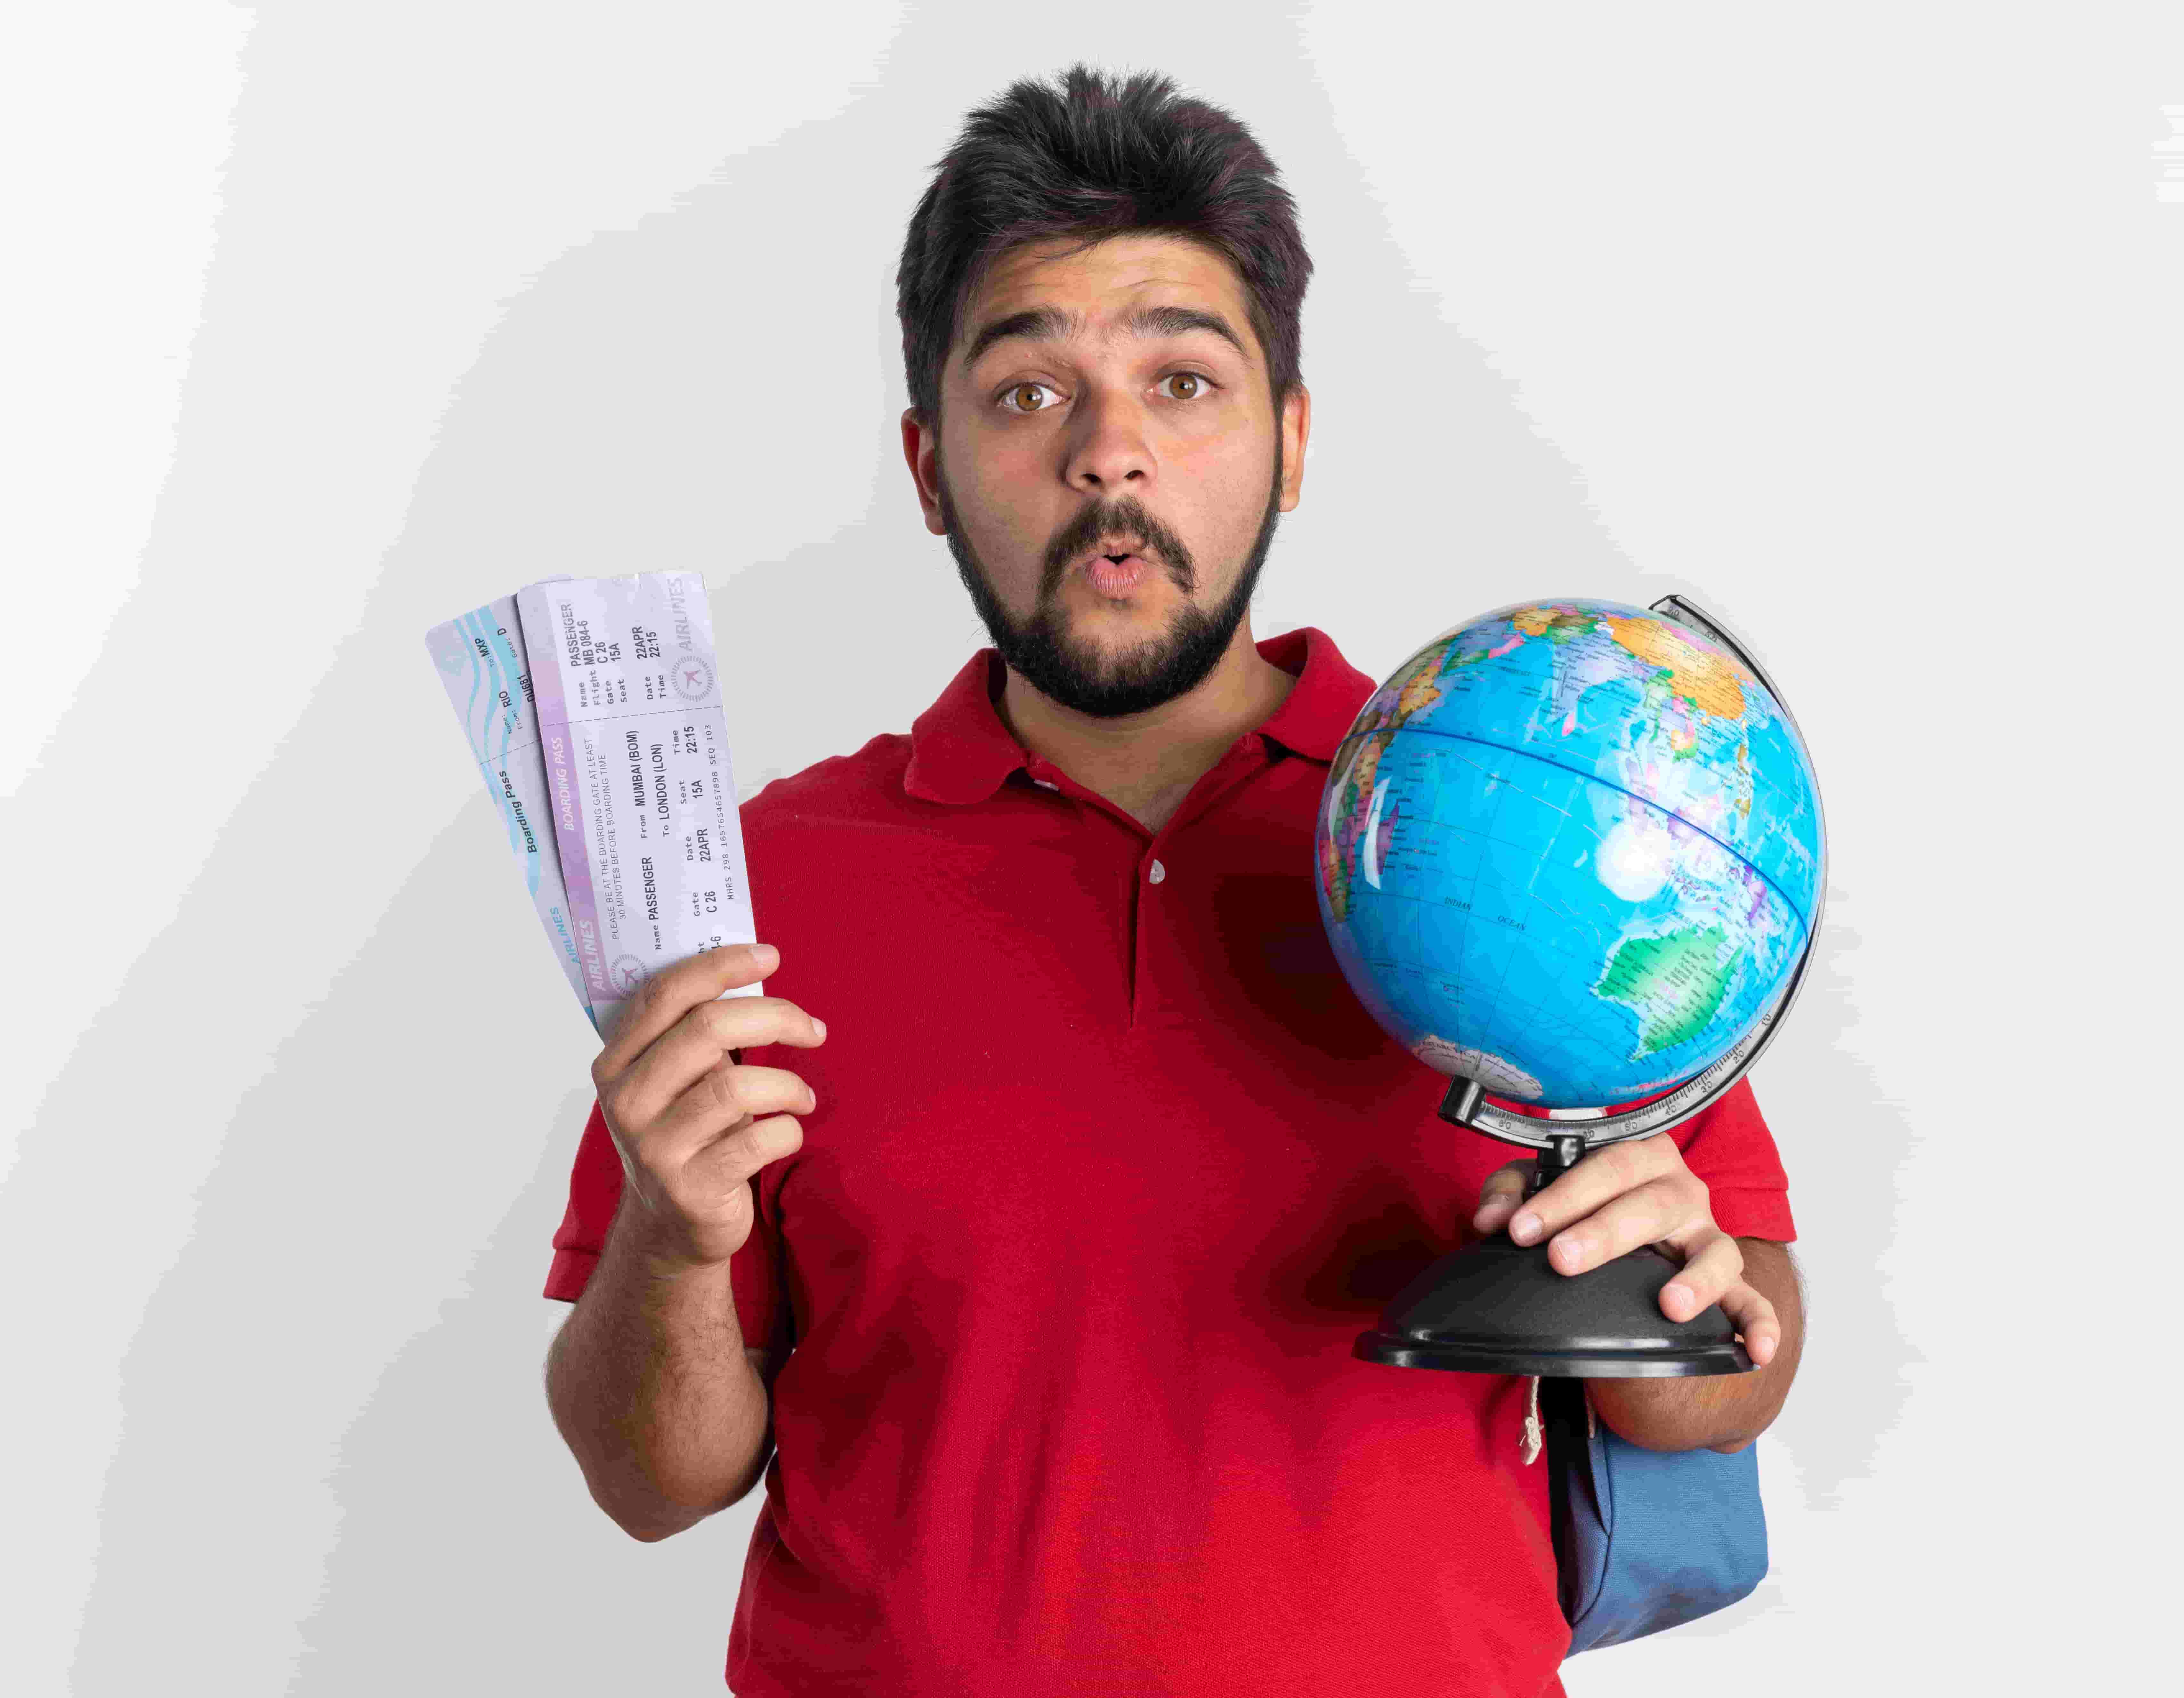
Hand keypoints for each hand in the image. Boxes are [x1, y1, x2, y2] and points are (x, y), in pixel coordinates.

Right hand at [589, 941, 827, 1271]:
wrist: (672, 1225)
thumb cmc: (688, 1131)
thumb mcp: (676, 1079)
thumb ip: (694, 1031)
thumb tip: (756, 966)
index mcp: (616, 1062)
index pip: (665, 994)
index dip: (721, 966)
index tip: (770, 956)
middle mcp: (627, 1103)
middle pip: (706, 1029)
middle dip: (775, 1017)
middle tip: (813, 1029)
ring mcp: (654, 1150)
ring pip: (735, 1086)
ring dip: (787, 1085)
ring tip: (803, 1096)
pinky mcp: (691, 1190)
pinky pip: (758, 1140)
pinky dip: (788, 1130)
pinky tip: (788, 1131)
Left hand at [1469, 1136, 1780, 1365]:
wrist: (1627, 1238)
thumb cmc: (1586, 1206)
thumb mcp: (1544, 1193)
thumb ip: (1511, 1194)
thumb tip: (1490, 1219)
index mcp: (1639, 1157)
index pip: (1603, 1167)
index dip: (1560, 1198)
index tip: (1520, 1230)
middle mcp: (1682, 1190)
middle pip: (1649, 1205)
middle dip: (1605, 1233)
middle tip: (1564, 1260)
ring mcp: (1709, 1235)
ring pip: (1715, 1249)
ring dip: (1696, 1278)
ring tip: (1671, 1305)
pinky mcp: (1729, 1280)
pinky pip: (1753, 1301)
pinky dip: (1759, 1324)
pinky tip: (1754, 1352)